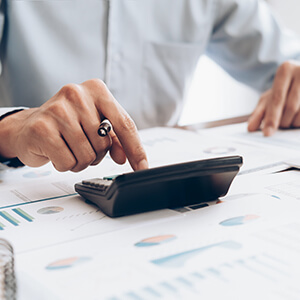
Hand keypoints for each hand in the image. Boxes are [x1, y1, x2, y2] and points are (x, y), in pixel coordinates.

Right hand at [0, 79, 147, 171]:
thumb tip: (125, 157)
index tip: (142, 167)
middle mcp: (77, 94)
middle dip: (96, 154)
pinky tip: (56, 151)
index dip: (136, 150)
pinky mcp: (42, 128)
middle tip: (81, 145)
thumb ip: (114, 139)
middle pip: (105, 144)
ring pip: (87, 156)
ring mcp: (58, 110)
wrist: (28, 126)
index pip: (125, 124)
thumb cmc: (66, 125)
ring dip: (80, 161)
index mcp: (96, 90)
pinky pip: (68, 162)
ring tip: (68, 148)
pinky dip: (65, 165)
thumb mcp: (94, 125)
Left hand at [248, 61, 299, 135]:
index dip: (272, 118)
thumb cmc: (285, 90)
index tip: (267, 133)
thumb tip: (250, 128)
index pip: (277, 99)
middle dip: (283, 121)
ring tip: (291, 118)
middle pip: (291, 107)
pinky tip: (298, 118)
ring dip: (294, 122)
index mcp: (286, 69)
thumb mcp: (269, 98)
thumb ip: (259, 112)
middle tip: (281, 124)